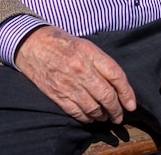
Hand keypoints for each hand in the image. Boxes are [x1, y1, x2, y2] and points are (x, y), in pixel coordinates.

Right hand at [15, 26, 136, 123]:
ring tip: (106, 117)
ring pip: (94, 108)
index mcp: (89, 52)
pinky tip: (90, 117)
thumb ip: (100, 61)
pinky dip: (87, 118)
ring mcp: (68, 83)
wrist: (30, 44)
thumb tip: (117, 83)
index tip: (131, 104)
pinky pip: (77, 112)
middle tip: (119, 116)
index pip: (116, 75)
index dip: (127, 93)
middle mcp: (80, 69)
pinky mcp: (56, 94)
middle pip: (107, 96)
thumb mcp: (84, 43)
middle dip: (116, 110)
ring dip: (103, 116)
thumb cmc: (59, 42)